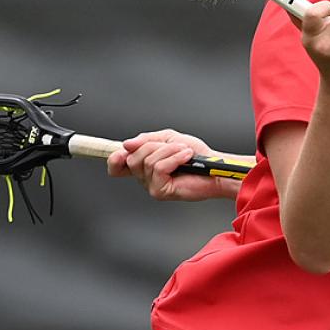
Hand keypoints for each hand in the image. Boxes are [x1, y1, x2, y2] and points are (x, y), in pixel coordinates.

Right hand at [107, 129, 240, 201]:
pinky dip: (174, 158)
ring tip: (185, 152)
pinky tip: (186, 157)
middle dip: (155, 146)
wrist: (214, 166)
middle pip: (133, 158)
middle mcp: (144, 177)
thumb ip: (147, 140)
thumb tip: (126, 145)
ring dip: (169, 151)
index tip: (124, 150)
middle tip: (176, 146)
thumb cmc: (196, 154)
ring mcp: (151, 185)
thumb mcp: (169, 139)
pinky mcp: (160, 191)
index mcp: (144, 165)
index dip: (115, 159)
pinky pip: (158, 168)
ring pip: (147, 161)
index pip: (117, 166)